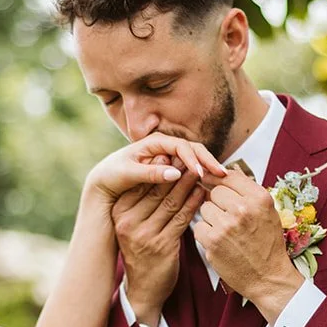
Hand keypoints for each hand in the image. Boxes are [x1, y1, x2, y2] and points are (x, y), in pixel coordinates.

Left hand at [85, 133, 224, 205]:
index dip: (193, 160)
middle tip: (223, 174)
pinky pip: (190, 166)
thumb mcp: (129, 174)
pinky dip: (202, 173)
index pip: (181, 146)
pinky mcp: (170, 165)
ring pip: (194, 157)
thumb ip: (150, 173)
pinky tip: (211, 184)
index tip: (201, 175)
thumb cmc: (112, 176)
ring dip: (208, 167)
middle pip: (193, 148)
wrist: (104, 180)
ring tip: (222, 179)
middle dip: (208, 160)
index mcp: (154, 142)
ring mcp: (168, 154)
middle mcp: (164, 145)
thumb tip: (175, 173)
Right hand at [112, 171, 209, 326]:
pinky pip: (182, 218)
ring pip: (171, 201)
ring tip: (202, 170)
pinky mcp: (162, 246)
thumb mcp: (135, 224)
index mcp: (119, 212)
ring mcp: (144, 235)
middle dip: (177, 171)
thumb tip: (162, 165)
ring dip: (189, 184)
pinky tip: (203, 193)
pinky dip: (194, 203)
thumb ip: (144, 199)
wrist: (144, 289)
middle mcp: (128, 222)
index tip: (177, 153)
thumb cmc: (143, 251)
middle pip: (157, 189)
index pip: (142, 182)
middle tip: (194, 156)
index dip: (162, 166)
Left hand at [194, 168, 304, 322]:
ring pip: (205, 209)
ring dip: (211, 218)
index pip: (230, 176)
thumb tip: (224, 171)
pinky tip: (218, 242)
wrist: (268, 277)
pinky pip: (198, 227)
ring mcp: (226, 225)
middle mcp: (243, 209)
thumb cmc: (267, 244)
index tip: (211, 180)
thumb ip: (247, 191)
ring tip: (226, 231)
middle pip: (215, 192)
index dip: (218, 178)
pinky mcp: (212, 241)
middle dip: (218, 202)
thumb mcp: (268, 211)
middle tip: (228, 217)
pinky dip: (205, 234)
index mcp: (259, 198)